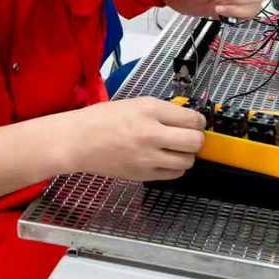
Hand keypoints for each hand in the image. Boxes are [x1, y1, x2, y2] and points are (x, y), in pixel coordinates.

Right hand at [62, 97, 206, 181]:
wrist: (79, 141)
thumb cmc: (102, 119)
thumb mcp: (135, 103)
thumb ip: (162, 111)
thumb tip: (187, 119)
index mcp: (149, 110)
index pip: (192, 119)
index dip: (199, 121)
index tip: (196, 122)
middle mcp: (151, 134)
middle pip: (195, 142)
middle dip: (196, 139)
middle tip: (189, 136)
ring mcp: (148, 157)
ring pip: (187, 161)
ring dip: (186, 154)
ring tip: (175, 148)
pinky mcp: (143, 175)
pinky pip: (174, 174)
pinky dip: (174, 167)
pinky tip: (164, 159)